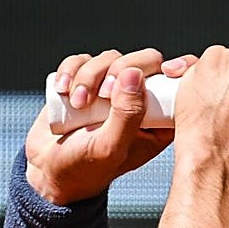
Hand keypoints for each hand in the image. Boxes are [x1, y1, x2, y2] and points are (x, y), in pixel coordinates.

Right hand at [25, 48, 197, 203]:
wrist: (49, 169)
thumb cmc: (85, 166)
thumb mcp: (110, 146)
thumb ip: (127, 115)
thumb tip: (135, 75)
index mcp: (159, 121)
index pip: (179, 84)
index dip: (179, 68)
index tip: (166, 70)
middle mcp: (139, 102)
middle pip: (146, 61)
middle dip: (120, 70)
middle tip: (102, 94)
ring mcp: (112, 89)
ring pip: (112, 58)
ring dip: (89, 75)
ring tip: (76, 103)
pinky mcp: (87, 81)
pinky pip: (83, 60)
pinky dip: (70, 70)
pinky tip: (62, 90)